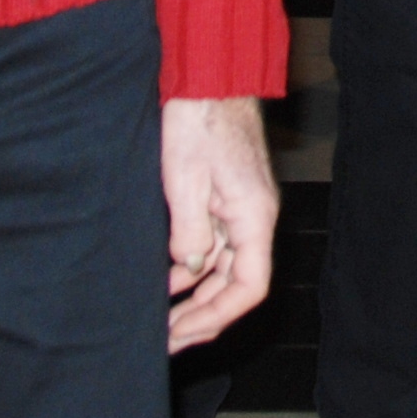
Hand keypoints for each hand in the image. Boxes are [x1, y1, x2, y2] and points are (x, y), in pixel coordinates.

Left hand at [160, 96, 277, 349]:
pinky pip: (217, 247)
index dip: (216, 318)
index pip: (248, 287)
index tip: (180, 332)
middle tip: (166, 340)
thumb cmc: (198, 120)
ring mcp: (242, 208)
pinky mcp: (227, 199)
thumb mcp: (185, 179)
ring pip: (226, 268)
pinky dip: (194, 269)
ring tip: (161, 317)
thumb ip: (190, 231)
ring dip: (197, 296)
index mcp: (253, 216)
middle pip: (237, 284)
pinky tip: (167, 278)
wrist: (209, 77)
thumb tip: (191, 268)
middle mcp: (254, 217)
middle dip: (203, 317)